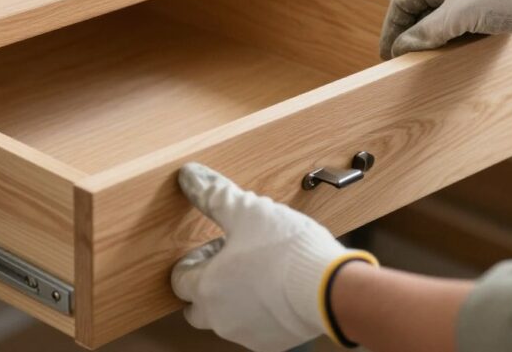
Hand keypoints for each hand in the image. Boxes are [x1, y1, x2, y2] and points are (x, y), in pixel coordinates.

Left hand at [171, 163, 376, 351]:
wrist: (332, 290)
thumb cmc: (286, 251)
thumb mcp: (247, 211)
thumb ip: (214, 196)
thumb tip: (189, 176)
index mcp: (206, 289)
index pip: (178, 280)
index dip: (193, 258)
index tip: (215, 244)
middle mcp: (220, 318)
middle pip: (197, 306)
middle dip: (208, 282)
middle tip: (231, 259)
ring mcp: (247, 334)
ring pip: (227, 316)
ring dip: (234, 295)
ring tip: (259, 268)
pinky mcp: (273, 342)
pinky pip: (255, 325)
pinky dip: (260, 308)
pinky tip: (279, 285)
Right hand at [380, 0, 511, 59]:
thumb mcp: (455, 16)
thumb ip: (425, 33)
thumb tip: (401, 47)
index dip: (393, 27)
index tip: (387, 51)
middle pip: (420, 8)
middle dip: (411, 33)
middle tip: (403, 57)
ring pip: (440, 17)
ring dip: (432, 37)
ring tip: (423, 58)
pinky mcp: (486, 3)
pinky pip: (459, 22)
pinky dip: (451, 37)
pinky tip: (448, 53)